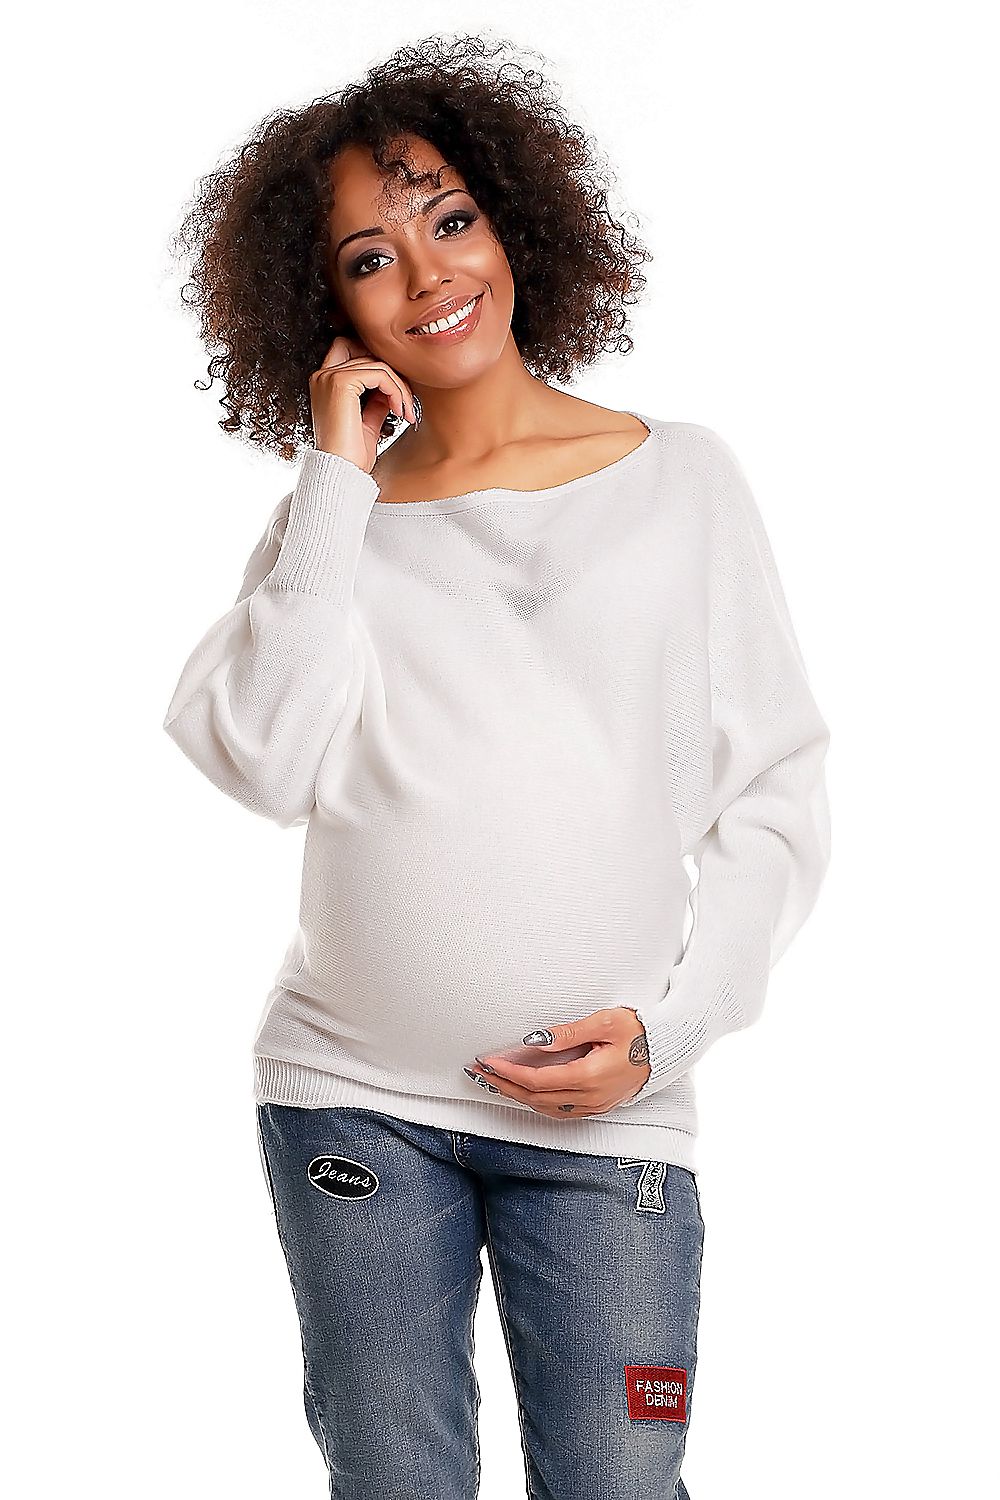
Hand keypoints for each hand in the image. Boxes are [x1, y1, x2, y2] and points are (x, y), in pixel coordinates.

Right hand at [309, 333, 418, 473]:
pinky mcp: (340, 383)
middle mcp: (322, 376)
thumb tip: (393, 388)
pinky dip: (396, 391)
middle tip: (406, 400)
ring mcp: (329, 377)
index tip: (396, 394)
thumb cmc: (352, 457)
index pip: (352, 351)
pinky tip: (400, 412)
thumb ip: (377, 401)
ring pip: (378, 365)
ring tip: (406, 412)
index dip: (378, 365)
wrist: (342, 474)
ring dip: (400, 387)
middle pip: (367, 353)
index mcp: (324, 384)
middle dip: (392, 374)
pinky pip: (380, 374)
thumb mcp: (367, 423)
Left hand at [465, 1007, 650, 1117]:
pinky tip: (524, 1093)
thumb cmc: (639, 1030)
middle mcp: (590, 1097)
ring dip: (517, 1096)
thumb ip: (567, 1033)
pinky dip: (536, 1102)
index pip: (537, 1080)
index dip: (508, 1072)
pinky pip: (559, 1111)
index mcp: (589, 1077)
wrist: (667, 1049)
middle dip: (503, 1086)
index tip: (487, 1061)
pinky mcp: (597, 1106)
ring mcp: (594, 1105)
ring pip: (545, 1108)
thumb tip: (534, 1042)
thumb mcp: (604, 1022)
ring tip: (494, 1082)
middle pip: (535, 1098)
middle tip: (478, 1073)